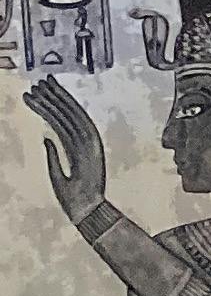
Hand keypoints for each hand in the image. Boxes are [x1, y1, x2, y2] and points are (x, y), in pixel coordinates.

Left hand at [27, 76, 107, 224]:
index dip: (54, 106)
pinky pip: (69, 121)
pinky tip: (47, 99)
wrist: (87, 212)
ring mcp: (87, 143)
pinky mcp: (86, 145)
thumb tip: (46, 139)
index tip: (41, 94)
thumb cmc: (75, 200)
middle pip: (67, 114)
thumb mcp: (58, 175)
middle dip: (53, 97)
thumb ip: (53, 156)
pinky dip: (58, 108)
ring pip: (67, 114)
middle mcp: (86, 142)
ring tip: (38, 88)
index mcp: (81, 149)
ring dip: (53, 99)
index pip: (66, 122)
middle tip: (38, 83)